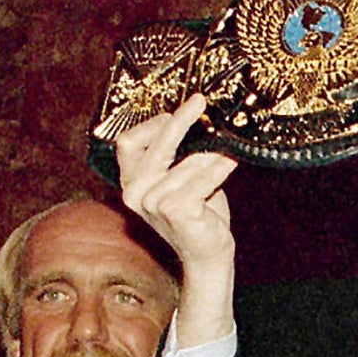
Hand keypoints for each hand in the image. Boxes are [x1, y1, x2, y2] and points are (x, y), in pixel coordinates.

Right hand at [112, 94, 239, 301]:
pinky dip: (218, 168)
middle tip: (200, 102)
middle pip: (155, 145)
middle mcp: (135, 193)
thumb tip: (194, 116)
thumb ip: (177, 155)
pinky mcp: (174, 210)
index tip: (176, 113)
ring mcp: (152, 203)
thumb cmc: (197, 215)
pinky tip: (230, 162)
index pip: (127, 142)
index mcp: (130, 183)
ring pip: (187, 162)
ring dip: (210, 154)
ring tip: (227, 150)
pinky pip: (202, 178)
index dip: (151, 125)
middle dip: (180, 121)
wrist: (208, 254)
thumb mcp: (181, 179)